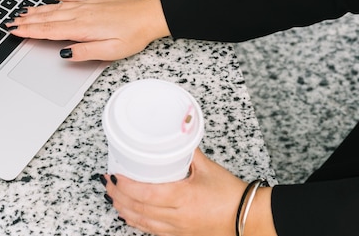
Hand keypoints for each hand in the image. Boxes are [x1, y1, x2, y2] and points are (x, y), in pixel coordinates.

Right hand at [5, 0, 169, 60]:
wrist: (149, 15)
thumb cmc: (133, 33)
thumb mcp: (110, 51)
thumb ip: (84, 52)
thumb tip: (64, 53)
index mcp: (82, 28)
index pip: (49, 31)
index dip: (29, 32)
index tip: (15, 31)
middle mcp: (81, 14)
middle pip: (47, 18)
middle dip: (26, 21)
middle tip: (10, 23)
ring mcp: (86, 5)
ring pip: (54, 6)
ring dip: (36, 10)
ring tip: (21, 12)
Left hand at [102, 149, 275, 235]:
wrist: (250, 218)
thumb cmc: (232, 195)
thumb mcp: (208, 167)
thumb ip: (188, 151)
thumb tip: (177, 133)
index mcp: (183, 198)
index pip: (145, 194)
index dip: (125, 186)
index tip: (115, 176)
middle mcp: (178, 217)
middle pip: (139, 209)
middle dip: (118, 196)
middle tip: (107, 183)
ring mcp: (178, 230)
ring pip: (143, 223)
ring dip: (125, 210)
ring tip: (113, 197)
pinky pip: (153, 231)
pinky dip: (138, 222)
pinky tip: (130, 215)